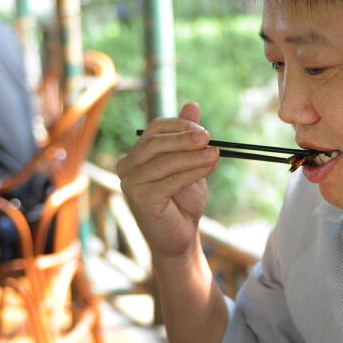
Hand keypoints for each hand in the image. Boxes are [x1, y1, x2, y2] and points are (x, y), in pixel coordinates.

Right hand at [116, 102, 219, 259]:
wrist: (180, 237)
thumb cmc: (183, 202)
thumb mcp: (190, 164)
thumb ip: (188, 137)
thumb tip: (193, 104)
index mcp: (137, 154)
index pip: (155, 129)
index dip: (180, 126)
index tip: (204, 131)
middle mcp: (127, 166)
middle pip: (156, 142)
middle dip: (185, 138)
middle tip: (209, 138)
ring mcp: (130, 183)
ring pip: (164, 161)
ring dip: (192, 156)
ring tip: (215, 154)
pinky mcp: (140, 199)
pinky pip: (169, 180)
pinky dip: (191, 172)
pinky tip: (209, 166)